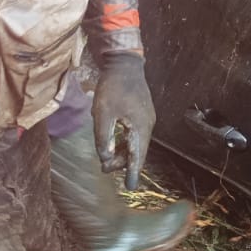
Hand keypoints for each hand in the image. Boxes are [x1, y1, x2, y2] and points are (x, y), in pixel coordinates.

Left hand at [92, 53, 155, 189]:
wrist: (124, 63)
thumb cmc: (113, 87)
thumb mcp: (103, 112)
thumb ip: (104, 136)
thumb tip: (105, 157)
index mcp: (140, 127)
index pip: (137, 155)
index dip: (132, 172)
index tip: (130, 187)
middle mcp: (147, 125)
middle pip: (136, 150)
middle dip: (121, 161)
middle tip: (104, 168)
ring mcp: (146, 118)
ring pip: (135, 142)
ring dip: (122, 152)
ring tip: (106, 160)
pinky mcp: (142, 112)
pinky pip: (134, 133)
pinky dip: (124, 142)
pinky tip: (113, 143)